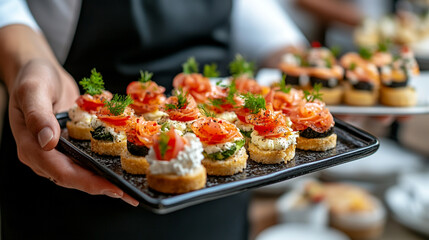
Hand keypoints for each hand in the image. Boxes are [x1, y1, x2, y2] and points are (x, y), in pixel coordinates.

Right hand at [8, 59, 137, 205]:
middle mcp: (44, 154)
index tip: (111, 187)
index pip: (61, 171)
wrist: (39, 71)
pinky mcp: (70, 145)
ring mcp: (58, 151)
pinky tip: (123, 167)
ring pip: (82, 172)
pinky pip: (87, 159)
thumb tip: (48, 140)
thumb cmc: (34, 78)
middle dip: (102, 186)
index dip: (88, 181)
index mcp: (32, 146)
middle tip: (129, 193)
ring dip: (106, 180)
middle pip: (74, 178)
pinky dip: (104, 165)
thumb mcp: (33, 90)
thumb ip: (38, 114)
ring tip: (131, 187)